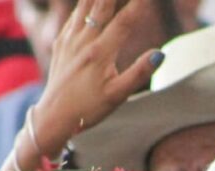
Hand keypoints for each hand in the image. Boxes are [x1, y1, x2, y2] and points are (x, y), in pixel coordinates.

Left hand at [28, 0, 162, 162]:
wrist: (54, 116)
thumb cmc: (88, 108)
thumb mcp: (117, 95)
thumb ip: (139, 73)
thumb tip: (159, 54)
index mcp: (100, 53)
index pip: (124, 21)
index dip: (138, 5)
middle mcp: (83, 41)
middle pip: (102, 6)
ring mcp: (69, 40)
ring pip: (84, 6)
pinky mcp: (60, 43)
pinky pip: (72, 17)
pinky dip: (82, 6)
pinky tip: (87, 3)